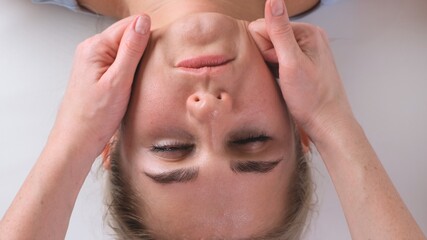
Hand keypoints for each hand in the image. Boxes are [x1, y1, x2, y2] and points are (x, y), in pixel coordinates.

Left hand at [51, 15, 150, 158]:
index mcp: (95, 47)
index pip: (130, 26)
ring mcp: (92, 60)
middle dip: (142, 49)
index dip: (148, 38)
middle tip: (149, 71)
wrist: (76, 141)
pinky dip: (129, 69)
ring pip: (123, 49)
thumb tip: (143, 22)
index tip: (156, 57)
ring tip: (140, 79)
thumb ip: (132, 50)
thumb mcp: (119, 82)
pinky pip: (118, 61)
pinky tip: (132, 83)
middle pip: (126, 35)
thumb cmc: (95, 117)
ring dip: (137, 60)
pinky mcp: (96, 72)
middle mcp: (91, 49)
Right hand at [249, 0, 353, 143]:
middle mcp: (308, 37)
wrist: (328, 123)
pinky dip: (277, 69)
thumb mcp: (291, 63)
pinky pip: (280, 58)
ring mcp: (306, 50)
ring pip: (272, 48)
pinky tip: (285, 81)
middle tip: (281, 74)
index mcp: (307, 32)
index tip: (275, 65)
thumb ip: (279, 31)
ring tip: (284, 79)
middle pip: (269, 36)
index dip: (263, 48)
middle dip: (267, 56)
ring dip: (271, 64)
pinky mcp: (303, 62)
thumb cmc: (312, 99)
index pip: (265, 26)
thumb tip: (273, 0)